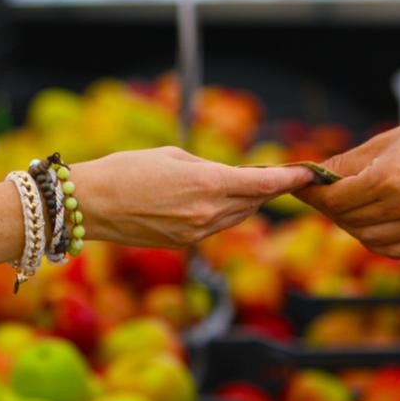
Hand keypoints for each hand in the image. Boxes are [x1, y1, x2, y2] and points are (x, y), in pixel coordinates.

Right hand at [72, 147, 313, 247]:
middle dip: (267, 188)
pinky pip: (215, 226)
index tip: (309, 173)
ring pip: (236, 216)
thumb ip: (208, 167)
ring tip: (246, 185)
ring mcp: (196, 233)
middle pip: (254, 202)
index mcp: (208, 184)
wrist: (90, 204)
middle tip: (276, 173)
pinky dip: (223, 213)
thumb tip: (229, 177)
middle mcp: (208, 212)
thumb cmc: (125, 169)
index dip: (291, 178)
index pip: (264, 184)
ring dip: (245, 202)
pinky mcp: (183, 244)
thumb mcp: (172, 156)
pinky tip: (214, 200)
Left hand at [294, 105, 399, 257]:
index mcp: (390, 178)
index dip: (313, 196)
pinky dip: (377, 239)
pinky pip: (393, 250)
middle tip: (324, 196)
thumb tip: (308, 178)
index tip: (301, 188)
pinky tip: (376, 221)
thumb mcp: (384, 142)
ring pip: (367, 239)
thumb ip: (344, 165)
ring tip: (352, 206)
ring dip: (352, 225)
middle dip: (330, 209)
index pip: (336, 200)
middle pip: (348, 221)